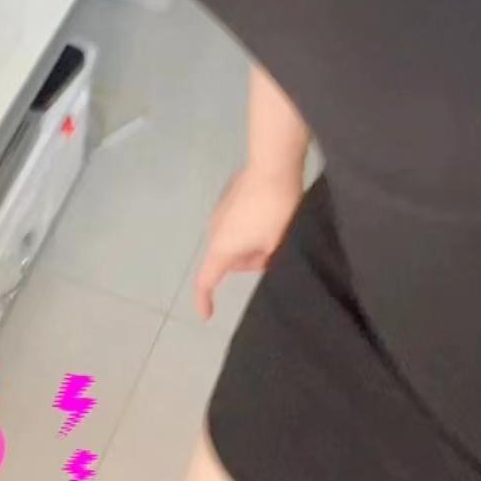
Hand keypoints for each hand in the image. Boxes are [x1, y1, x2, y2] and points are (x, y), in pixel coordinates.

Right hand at [193, 163, 302, 319]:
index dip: (204, 300)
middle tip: (274, 254)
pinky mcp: (229, 195)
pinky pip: (236, 222)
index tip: (206, 315)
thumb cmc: (275, 211)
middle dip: (247, 262)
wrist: (274, 165)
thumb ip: (266, 261)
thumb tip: (263, 261)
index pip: (206, 280)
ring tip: (276, 232)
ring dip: (250, 243)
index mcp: (222, 247)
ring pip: (233, 239)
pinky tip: (270, 214)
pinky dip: (249, 226)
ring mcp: (220, 210)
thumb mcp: (277, 244)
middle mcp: (214, 230)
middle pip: (226, 259)